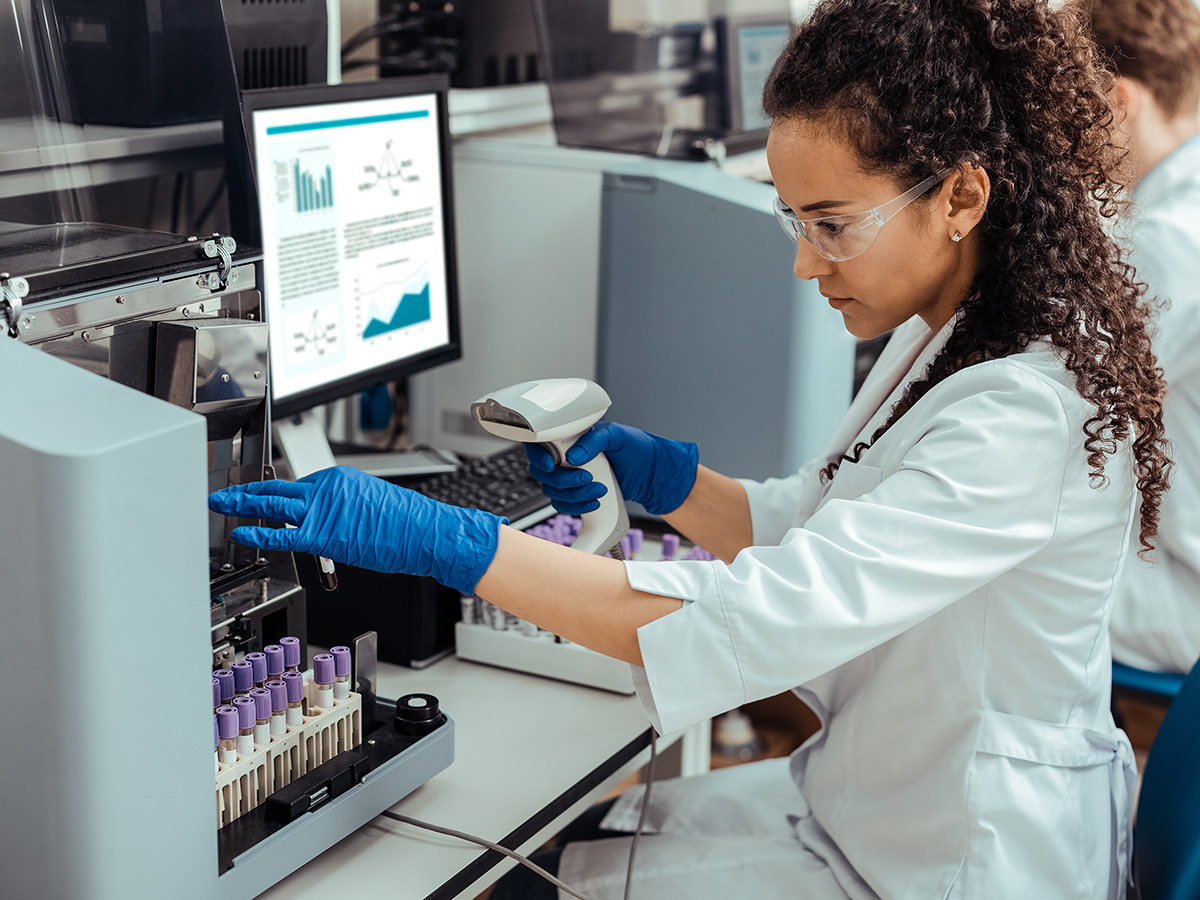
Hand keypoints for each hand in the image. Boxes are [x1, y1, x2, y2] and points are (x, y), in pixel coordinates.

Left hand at [208, 466, 504, 595]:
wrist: (425, 531)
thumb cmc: (408, 524)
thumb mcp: (372, 505)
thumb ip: (344, 511)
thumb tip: (333, 526)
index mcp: (339, 479)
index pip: (299, 486)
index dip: (275, 495)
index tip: (260, 497)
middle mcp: (328, 488)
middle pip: (278, 488)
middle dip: (247, 491)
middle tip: (225, 492)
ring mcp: (324, 509)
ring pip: (273, 504)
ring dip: (242, 504)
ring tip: (222, 505)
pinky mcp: (323, 533)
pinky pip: (281, 532)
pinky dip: (257, 533)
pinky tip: (240, 533)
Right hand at [524, 422, 697, 515]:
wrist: (650, 474)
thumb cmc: (635, 448)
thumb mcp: (616, 436)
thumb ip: (594, 441)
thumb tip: (573, 455)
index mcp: (570, 437)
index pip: (539, 444)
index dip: (538, 456)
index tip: (551, 464)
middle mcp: (565, 457)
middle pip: (543, 473)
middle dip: (563, 480)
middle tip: (586, 478)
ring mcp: (569, 477)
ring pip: (553, 492)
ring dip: (575, 495)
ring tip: (599, 489)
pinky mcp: (576, 495)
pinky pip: (564, 506)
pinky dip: (578, 507)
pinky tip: (594, 502)